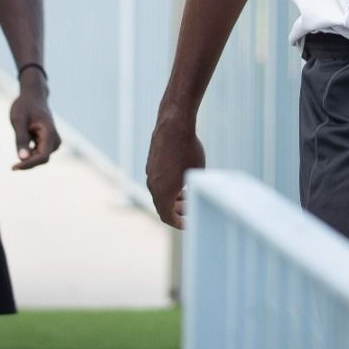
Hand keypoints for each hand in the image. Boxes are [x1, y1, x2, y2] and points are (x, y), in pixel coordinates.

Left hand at [10, 75, 60, 169]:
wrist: (33, 96)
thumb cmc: (25, 106)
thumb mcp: (18, 120)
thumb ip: (21, 139)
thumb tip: (23, 158)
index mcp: (49, 132)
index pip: (42, 156)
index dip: (29, 164)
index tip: (14, 167)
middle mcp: (55, 139)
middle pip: (42, 159)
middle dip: (28, 163)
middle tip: (12, 164)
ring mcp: (54, 141)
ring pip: (41, 158)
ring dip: (29, 157)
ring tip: (21, 137)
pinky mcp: (50, 142)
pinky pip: (40, 154)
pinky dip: (30, 154)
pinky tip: (24, 141)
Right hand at [145, 113, 204, 228]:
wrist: (174, 124)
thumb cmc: (188, 149)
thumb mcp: (197, 174)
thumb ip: (193, 189)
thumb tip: (198, 198)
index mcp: (162, 192)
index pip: (167, 217)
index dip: (179, 223)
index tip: (188, 224)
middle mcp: (152, 184)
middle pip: (163, 206)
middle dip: (177, 210)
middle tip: (190, 209)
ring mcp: (150, 172)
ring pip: (160, 192)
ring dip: (172, 197)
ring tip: (187, 195)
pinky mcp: (151, 162)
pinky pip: (158, 180)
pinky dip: (168, 186)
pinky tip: (180, 180)